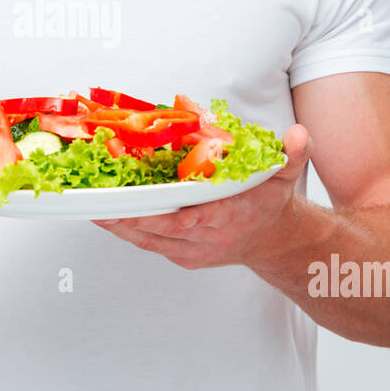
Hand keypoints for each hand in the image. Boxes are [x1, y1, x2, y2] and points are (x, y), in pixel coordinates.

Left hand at [90, 125, 311, 269]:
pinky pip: (147, 243)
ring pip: (147, 240)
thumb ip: (293, 154)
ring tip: (90, 207)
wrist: (274, 242)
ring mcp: (191, 251)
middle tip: (97, 202)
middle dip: (127, 217)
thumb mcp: (287, 175)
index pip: (192, 220)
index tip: (139, 206)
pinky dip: (126, 229)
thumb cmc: (271, 202)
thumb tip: (299, 136)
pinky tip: (105, 213)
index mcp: (227, 219)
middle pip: (159, 231)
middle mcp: (206, 239)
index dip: (162, 215)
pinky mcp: (180, 255)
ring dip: (119, 225)